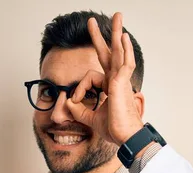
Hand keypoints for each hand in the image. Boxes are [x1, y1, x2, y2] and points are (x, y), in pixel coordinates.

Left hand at [65, 12, 143, 145]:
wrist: (125, 137)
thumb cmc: (114, 129)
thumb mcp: (90, 118)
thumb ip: (79, 111)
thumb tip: (67, 104)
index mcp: (110, 88)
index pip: (91, 77)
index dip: (79, 89)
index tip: (73, 100)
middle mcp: (116, 81)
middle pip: (109, 53)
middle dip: (101, 37)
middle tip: (93, 21)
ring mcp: (121, 80)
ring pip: (118, 51)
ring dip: (116, 33)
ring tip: (117, 16)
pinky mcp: (122, 83)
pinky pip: (124, 62)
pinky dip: (125, 49)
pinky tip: (123, 37)